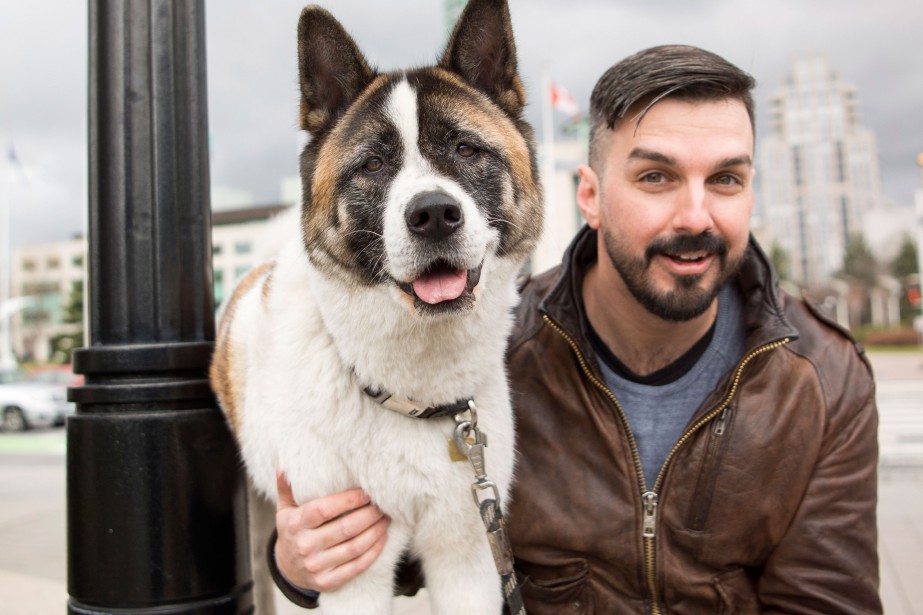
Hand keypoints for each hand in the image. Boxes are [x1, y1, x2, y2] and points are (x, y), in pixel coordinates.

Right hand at [274, 470, 389, 592]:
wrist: (287, 569)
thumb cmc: (292, 530)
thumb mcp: (285, 509)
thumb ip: (287, 487)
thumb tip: (283, 464)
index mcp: (296, 524)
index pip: (325, 509)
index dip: (349, 500)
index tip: (367, 492)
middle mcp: (305, 546)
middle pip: (346, 528)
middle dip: (370, 514)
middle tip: (383, 504)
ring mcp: (316, 566)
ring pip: (355, 547)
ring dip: (376, 531)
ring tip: (386, 518)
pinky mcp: (328, 582)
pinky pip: (357, 566)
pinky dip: (374, 551)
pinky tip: (383, 537)